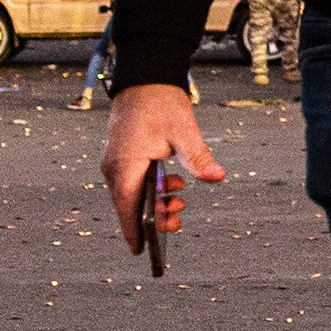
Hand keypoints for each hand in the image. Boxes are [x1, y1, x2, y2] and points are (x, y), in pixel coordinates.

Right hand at [102, 84, 225, 256]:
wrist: (145, 79)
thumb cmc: (161, 103)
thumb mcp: (184, 131)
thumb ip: (198, 157)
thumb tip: (216, 177)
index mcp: (124, 164)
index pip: (126, 206)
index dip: (133, 230)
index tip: (141, 251)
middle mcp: (114, 167)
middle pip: (129, 205)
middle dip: (152, 218)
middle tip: (179, 219)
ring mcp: (116, 163)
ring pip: (132, 195)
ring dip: (155, 202)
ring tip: (181, 202)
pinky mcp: (122, 158)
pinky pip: (133, 183)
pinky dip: (152, 189)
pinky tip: (174, 185)